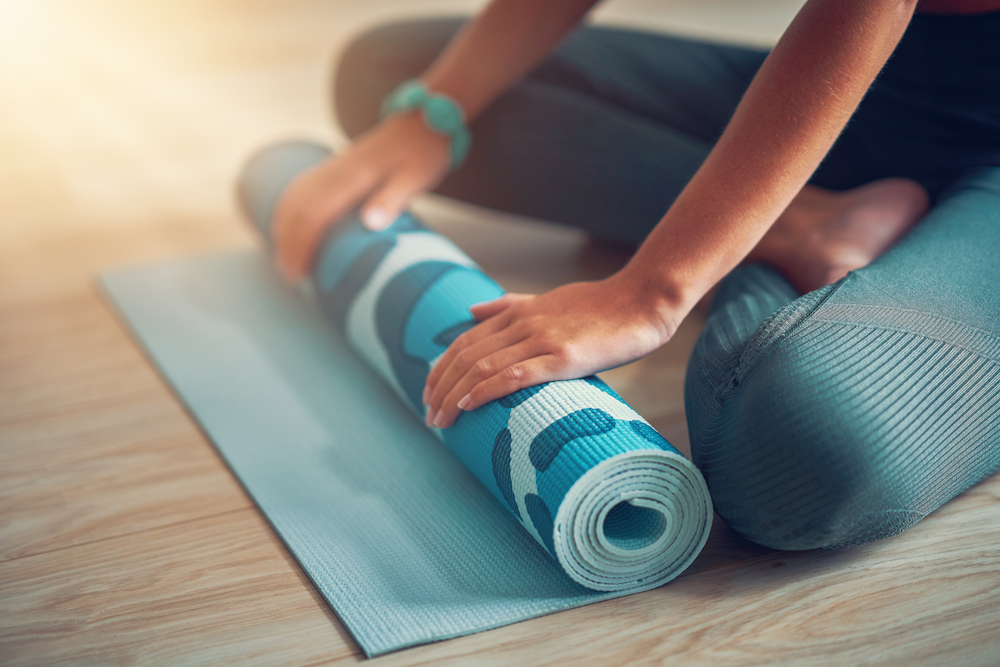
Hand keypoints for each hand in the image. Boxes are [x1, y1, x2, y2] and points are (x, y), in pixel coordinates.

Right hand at [273, 111, 450, 281]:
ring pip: (293, 199)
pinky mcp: (333, 169)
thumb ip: (392, 200)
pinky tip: (290, 229)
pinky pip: (300, 191)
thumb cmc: (421, 154)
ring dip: (283, 229)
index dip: (301, 245)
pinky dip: (289, 213)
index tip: (298, 272)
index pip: (312, 214)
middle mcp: (334, 172)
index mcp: (351, 177)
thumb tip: (369, 224)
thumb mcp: (415, 179)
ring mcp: (330, 168)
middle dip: (287, 244)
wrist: (421, 123)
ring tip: (286, 260)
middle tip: (289, 276)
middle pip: (295, 209)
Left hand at [422, 270, 677, 428]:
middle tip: (429, 416)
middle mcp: (523, 324)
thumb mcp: (548, 299)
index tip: (428, 392)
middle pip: (466, 357)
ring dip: (454, 395)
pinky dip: (486, 390)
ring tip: (440, 420)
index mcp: (517, 312)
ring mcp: (542, 340)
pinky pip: (515, 375)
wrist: (643, 301)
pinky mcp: (563, 358)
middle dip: (440, 388)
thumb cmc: (601, 306)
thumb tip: (472, 310)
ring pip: (483, 368)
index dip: (441, 368)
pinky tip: (469, 405)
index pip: (464, 342)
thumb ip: (509, 305)